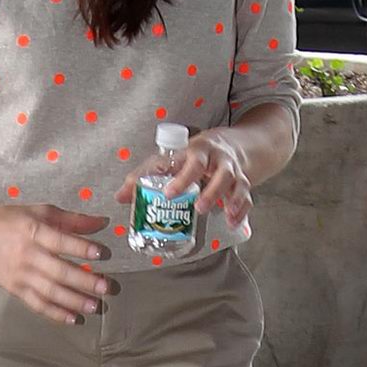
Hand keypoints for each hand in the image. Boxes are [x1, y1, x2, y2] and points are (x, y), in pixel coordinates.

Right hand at [0, 203, 111, 325]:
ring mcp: (20, 275)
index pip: (61, 242)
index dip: (83, 248)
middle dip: (85, 281)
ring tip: (94, 306)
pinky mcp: (15, 289)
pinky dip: (55, 313)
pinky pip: (37, 304)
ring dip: (74, 301)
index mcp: (34, 232)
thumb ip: (70, 219)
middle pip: (59, 271)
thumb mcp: (38, 211)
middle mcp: (28, 255)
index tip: (102, 253)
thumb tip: (100, 223)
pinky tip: (73, 318)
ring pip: (50, 291)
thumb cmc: (5, 221)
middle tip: (106, 287)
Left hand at [115, 129, 251, 228]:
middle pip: (219, 172)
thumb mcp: (171, 159)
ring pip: (236, 183)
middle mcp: (218, 159)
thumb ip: (145, 175)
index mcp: (196, 151)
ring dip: (231, 199)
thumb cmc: (193, 155)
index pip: (189, 162)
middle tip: (198, 207)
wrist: (234, 145)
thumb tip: (119, 197)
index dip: (180, 178)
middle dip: (210, 190)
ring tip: (223, 214)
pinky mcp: (244, 182)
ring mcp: (233, 170)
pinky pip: (247, 196)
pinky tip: (233, 222)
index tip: (169, 194)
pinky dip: (242, 209)